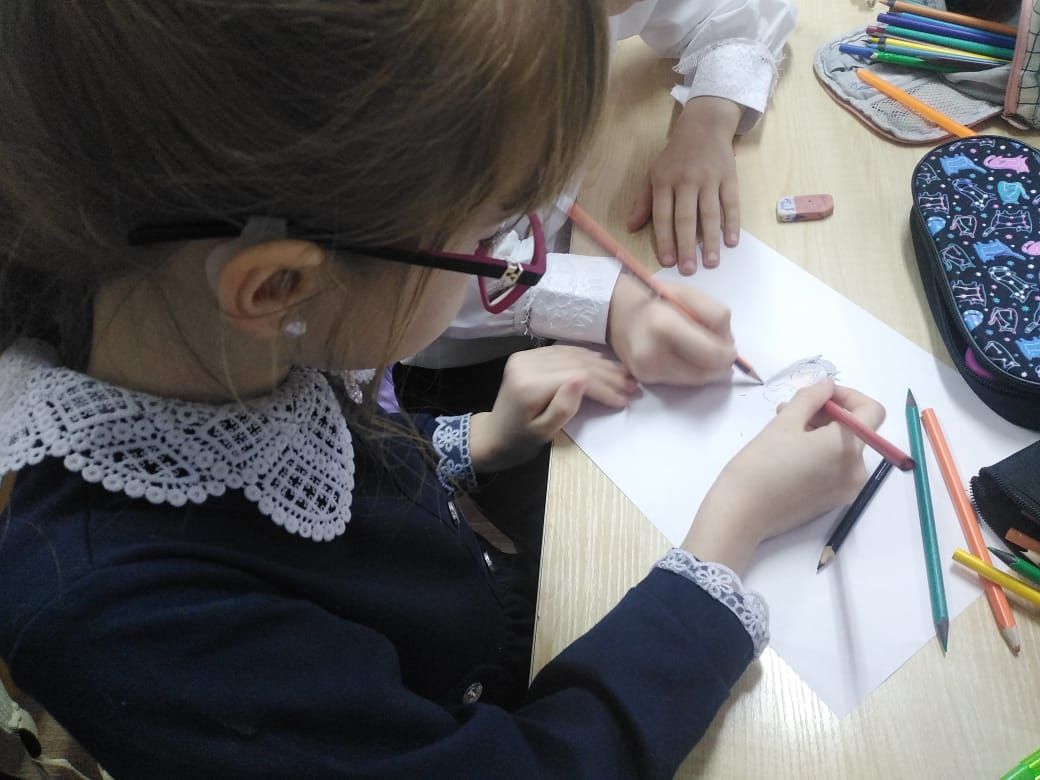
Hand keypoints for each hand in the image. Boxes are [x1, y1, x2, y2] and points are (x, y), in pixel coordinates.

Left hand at [468, 346, 636, 472]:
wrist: (495, 434)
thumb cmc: (521, 440)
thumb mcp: (544, 433)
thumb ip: (563, 408)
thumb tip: (584, 379)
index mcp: (529, 385)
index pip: (576, 377)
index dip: (604, 387)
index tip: (625, 399)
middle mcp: (526, 364)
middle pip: (576, 363)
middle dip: (607, 375)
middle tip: (633, 386)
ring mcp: (526, 356)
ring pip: (572, 354)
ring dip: (601, 364)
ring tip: (624, 376)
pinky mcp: (528, 355)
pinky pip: (563, 351)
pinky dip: (585, 357)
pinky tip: (603, 363)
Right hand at [606, 273, 736, 385]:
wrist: (615, 310)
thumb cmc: (655, 297)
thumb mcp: (689, 294)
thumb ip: (715, 316)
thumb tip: (727, 347)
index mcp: (664, 326)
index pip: (712, 354)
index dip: (728, 354)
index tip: (731, 347)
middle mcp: (652, 354)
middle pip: (705, 372)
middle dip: (719, 364)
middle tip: (719, 349)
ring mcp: (646, 371)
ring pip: (695, 380)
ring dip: (706, 369)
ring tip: (700, 349)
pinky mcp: (645, 379)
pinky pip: (681, 381)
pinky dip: (690, 370)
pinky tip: (684, 355)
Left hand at [627, 96, 742, 274]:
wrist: (703, 127)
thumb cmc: (675, 157)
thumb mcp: (653, 174)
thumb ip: (643, 202)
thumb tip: (631, 227)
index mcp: (664, 181)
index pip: (663, 216)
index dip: (665, 240)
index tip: (668, 262)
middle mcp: (686, 180)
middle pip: (686, 218)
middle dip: (687, 246)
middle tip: (689, 271)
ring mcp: (709, 178)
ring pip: (710, 214)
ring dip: (711, 241)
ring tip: (712, 263)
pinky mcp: (729, 177)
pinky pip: (731, 203)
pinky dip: (733, 223)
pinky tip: (732, 242)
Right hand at [682, 380, 885, 574]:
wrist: (743, 513)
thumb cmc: (761, 463)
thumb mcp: (785, 422)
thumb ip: (811, 398)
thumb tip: (827, 385)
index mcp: (849, 445)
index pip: (872, 410)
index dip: (848, 396)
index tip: (818, 395)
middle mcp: (857, 468)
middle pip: (857, 429)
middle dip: (828, 414)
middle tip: (790, 410)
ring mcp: (848, 488)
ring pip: (845, 448)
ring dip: (822, 433)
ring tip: (785, 432)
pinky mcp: (835, 501)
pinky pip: (838, 468)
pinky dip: (822, 454)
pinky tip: (791, 455)